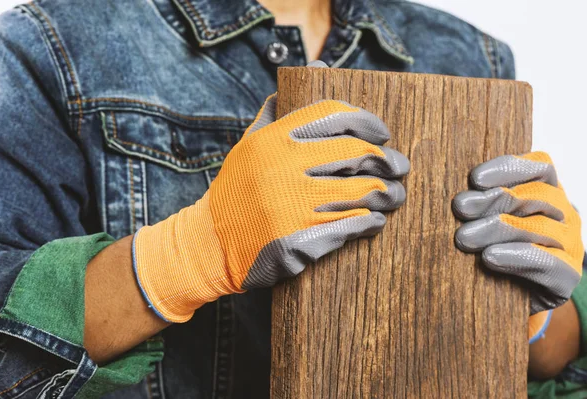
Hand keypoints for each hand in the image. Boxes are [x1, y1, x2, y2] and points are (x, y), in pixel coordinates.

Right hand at [132, 95, 409, 321]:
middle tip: (400, 167)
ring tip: (395, 195)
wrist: (211, 244)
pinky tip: (375, 220)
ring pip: (361, 193)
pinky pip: (350, 227)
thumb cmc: (237, 190)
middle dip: (387, 160)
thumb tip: (315, 71)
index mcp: (272, 140)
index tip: (382, 133)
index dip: (367, 121)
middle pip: (356, 153)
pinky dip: (370, 222)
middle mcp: (281, 169)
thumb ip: (280, 111)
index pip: (333, 115)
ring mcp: (289, 207)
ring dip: (387, 194)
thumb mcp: (249, 145)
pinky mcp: (297, 243)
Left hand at [452, 152, 582, 341]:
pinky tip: (489, 257)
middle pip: (537, 196)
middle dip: (495, 200)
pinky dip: (516, 257)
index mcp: (548, 191)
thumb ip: (479, 202)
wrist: (502, 298)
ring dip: (499, 228)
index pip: (540, 166)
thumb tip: (456, 193)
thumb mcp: (483, 218)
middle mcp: (564, 214)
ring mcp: (570, 245)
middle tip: (460, 207)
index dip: (509, 168)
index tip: (474, 178)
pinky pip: (548, 263)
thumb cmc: (490, 248)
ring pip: (541, 228)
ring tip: (464, 236)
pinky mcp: (567, 277)